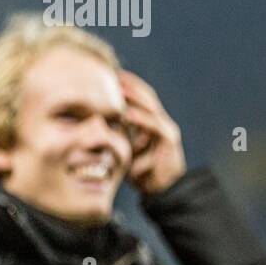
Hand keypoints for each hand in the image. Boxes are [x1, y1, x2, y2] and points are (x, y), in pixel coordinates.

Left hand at [119, 70, 185, 194]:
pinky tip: (126, 113)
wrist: (162, 191)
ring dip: (134, 96)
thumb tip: (95, 124)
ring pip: (150, 106)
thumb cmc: (142, 172)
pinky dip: (140, 118)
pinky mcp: (169, 141)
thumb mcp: (127, 150)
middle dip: (130, 84)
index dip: (126, 85)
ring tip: (117, 87)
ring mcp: (167, 130)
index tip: (108, 75)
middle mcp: (161, 122)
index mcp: (152, 123)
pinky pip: (154, 125)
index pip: (140, 97)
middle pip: (146, 96)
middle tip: (111, 73)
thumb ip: (119, 135)